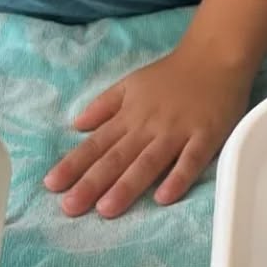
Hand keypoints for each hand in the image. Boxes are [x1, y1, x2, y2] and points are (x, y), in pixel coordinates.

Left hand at [43, 40, 252, 218]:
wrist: (214, 56)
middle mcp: (148, 126)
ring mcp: (177, 132)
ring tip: (106, 209)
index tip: (52, 185)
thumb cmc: (171, 75)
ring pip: (148, 162)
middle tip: (70, 207)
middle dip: (92, 183)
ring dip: (127, 185)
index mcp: (129, 115)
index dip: (74, 164)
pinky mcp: (205, 136)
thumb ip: (104, 105)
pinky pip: (190, 160)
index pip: (96, 144)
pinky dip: (177, 178)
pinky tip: (163, 198)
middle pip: (117, 157)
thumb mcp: (130, 83)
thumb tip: (76, 126)